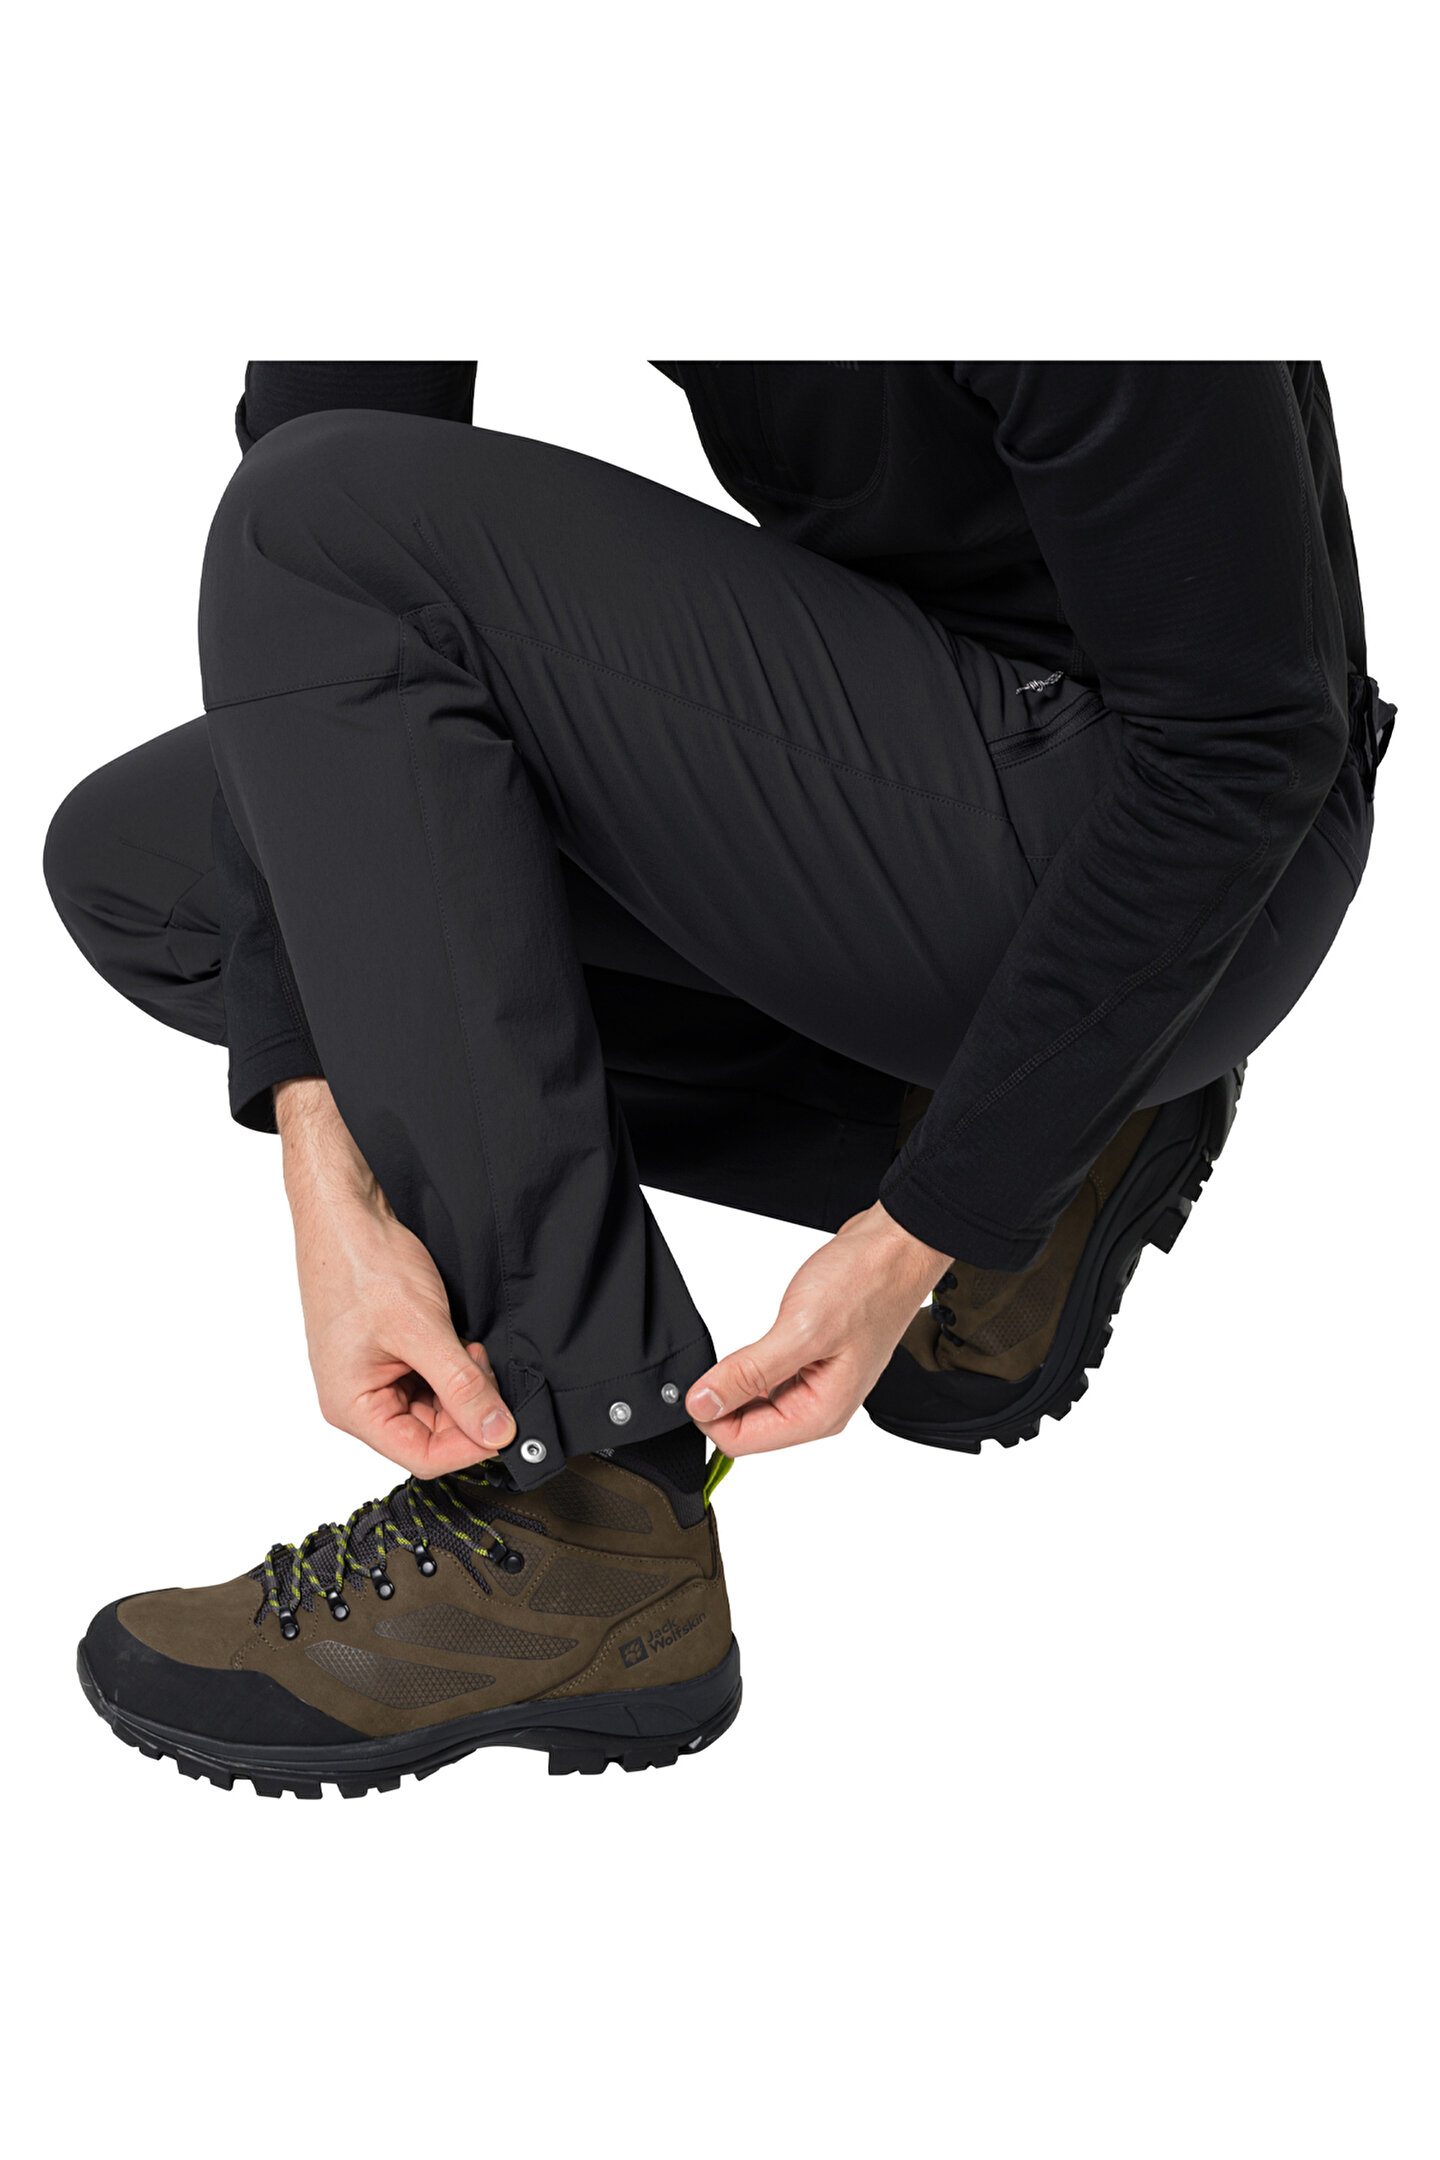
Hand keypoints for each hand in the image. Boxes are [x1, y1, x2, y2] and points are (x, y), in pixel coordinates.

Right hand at [276, 1079, 515, 1477]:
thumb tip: (496, 1431)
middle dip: (470, 1409)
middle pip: (431, 1434)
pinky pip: (431, 1380)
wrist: (348, 1211)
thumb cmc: (361, 1263)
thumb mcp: (422, 1329)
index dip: (469, 1446)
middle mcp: (359, 1399)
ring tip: (471, 1348)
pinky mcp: (390, 1355)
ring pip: (436, 1408)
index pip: (422, 1457)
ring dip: (465, 1386)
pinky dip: (455, 1367)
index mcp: (351, 1406)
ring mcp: (375, 1376)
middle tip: (488, 1370)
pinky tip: (462, 1342)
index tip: (505, 1424)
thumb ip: (461, 1386)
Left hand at [685, 1202, 951, 1456]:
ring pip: (753, 1402)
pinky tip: (762, 1339)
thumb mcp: (801, 1331)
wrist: (894, 1247)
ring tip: (752, 1341)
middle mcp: (819, 1408)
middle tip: (721, 1355)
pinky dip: (751, 1363)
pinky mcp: (809, 1364)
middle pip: (745, 1426)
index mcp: (820, 1414)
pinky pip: (766, 1379)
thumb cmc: (866, 1284)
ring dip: (738, 1377)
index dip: (710, 1413)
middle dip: (722, 1396)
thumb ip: (748, 1374)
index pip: (740, 1442)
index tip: (700, 1379)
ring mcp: (815, 1386)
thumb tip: (702, 1404)